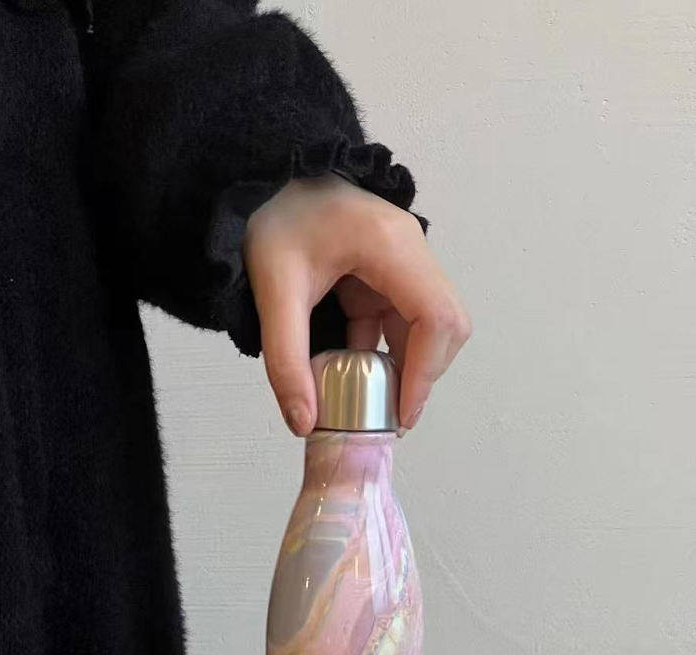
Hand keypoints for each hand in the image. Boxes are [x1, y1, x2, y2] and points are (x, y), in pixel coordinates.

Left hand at [243, 173, 471, 435]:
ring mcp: (403, 263)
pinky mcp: (387, 276)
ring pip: (428, 328)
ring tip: (371, 404)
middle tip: (388, 415)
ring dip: (405, 367)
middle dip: (422, 374)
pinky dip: (384, 355)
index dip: (426, 373)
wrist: (265, 178)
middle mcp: (410, 251)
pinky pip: (401, 323)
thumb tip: (304, 422)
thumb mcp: (273, 290)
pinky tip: (356, 378)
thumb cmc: (273, 216)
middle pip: (445, 326)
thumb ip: (286, 361)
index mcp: (391, 245)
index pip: (436, 317)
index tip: (400, 413)